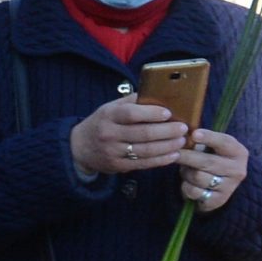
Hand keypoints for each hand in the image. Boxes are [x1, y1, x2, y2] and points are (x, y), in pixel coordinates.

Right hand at [70, 96, 190, 176]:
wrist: (79, 147)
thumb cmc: (102, 123)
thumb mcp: (110, 108)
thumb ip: (132, 102)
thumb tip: (159, 94)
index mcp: (108, 116)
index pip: (131, 114)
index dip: (151, 113)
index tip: (168, 113)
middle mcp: (109, 134)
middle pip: (142, 133)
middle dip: (167, 131)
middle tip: (183, 128)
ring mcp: (113, 151)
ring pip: (145, 150)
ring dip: (167, 146)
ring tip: (182, 141)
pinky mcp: (117, 166)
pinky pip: (143, 163)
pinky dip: (161, 160)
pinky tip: (173, 155)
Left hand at [182, 127, 247, 211]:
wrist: (217, 188)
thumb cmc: (211, 161)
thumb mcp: (211, 149)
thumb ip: (201, 142)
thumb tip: (181, 136)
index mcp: (238, 153)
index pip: (224, 143)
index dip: (209, 137)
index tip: (194, 134)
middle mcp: (238, 170)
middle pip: (207, 162)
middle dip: (187, 156)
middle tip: (173, 153)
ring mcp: (229, 187)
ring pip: (197, 176)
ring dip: (186, 173)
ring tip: (186, 170)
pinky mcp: (217, 200)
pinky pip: (193, 191)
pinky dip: (185, 187)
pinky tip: (188, 184)